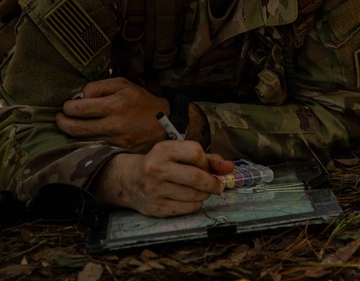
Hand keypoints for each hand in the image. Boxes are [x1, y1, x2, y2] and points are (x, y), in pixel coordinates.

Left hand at [57, 77, 168, 150]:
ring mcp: (115, 141)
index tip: (66, 106)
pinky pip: (93, 147)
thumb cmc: (142, 101)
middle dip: (62, 122)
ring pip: (82, 140)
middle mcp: (114, 125)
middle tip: (60, 118)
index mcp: (116, 105)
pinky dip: (84, 141)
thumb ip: (100, 86)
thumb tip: (79, 96)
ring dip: (71, 133)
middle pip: (76, 128)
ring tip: (69, 125)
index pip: (80, 108)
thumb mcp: (124, 85)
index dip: (68, 107)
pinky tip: (83, 135)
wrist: (164, 124)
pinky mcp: (117, 151)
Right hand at [92, 142, 235, 216]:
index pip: (196, 153)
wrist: (129, 180)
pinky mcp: (156, 208)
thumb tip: (230, 167)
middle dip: (213, 183)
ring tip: (203, 191)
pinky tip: (192, 199)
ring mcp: (154, 190)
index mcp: (163, 150)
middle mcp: (156, 169)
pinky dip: (196, 204)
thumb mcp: (180, 154)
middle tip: (218, 186)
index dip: (206, 161)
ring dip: (205, 194)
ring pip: (194, 195)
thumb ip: (208, 159)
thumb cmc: (162, 164)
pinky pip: (187, 208)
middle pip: (196, 177)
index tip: (206, 167)